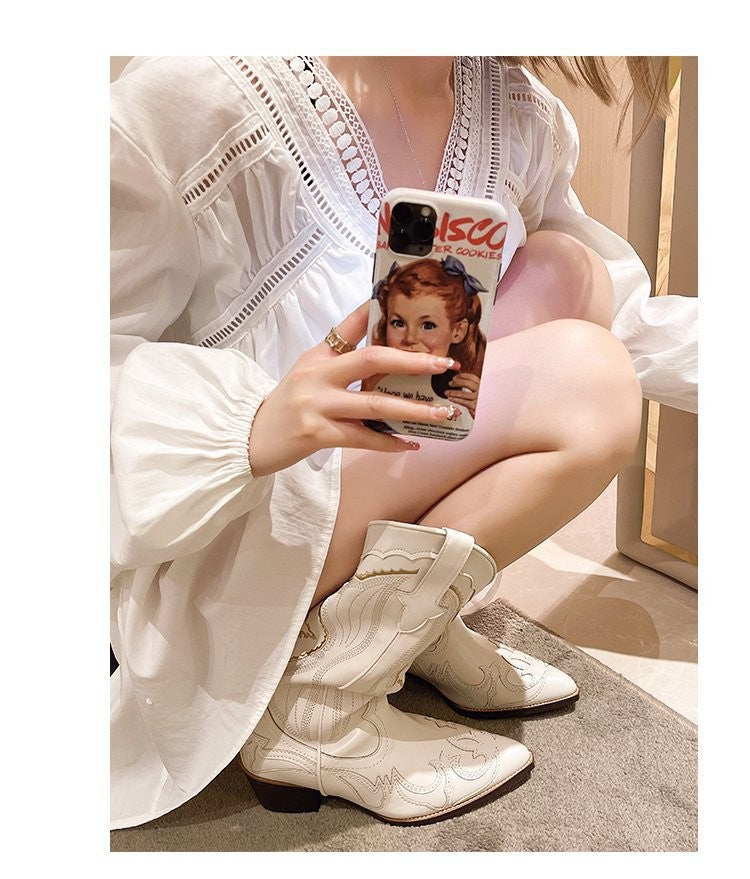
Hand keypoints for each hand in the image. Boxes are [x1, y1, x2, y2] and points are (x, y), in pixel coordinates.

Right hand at [248, 302, 460, 475]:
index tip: (401, 301)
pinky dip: (389, 442)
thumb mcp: (307, 371)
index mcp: (317, 356)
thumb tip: (379, 349)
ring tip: (443, 413)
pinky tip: (410, 443)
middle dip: (413, 362)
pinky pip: (363, 437)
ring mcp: (317, 405)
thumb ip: (337, 357)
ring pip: (374, 404)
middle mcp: (317, 375)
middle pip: (371, 360)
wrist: (251, 438)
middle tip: (444, 364)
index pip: (349, 327)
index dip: (374, 312)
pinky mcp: (317, 434)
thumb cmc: (285, 405)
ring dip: (413, 409)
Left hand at [443, 372, 479, 417]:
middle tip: (450, 383)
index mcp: (482, 386)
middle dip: (458, 382)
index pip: (472, 377)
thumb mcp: (478, 393)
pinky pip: (463, 402)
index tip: (455, 377)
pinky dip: (456, 400)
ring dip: (453, 392)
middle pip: (469, 383)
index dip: (462, 376)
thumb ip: (471, 387)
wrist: (487, 414)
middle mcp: (481, 391)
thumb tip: (458, 381)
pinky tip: (451, 398)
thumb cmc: (481, 403)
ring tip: (447, 392)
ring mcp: (478, 399)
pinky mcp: (475, 407)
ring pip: (464, 394)